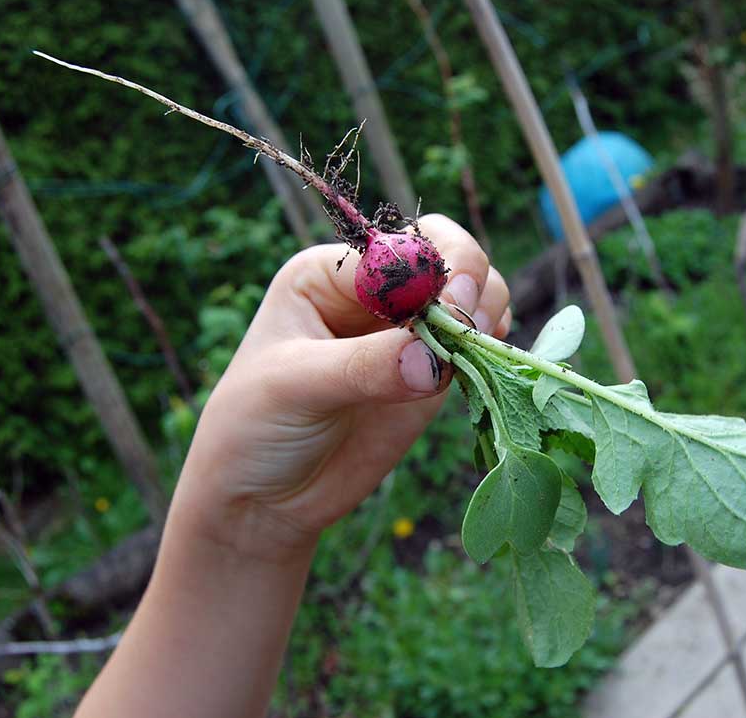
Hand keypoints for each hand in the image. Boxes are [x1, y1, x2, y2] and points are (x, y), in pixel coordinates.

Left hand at [175, 214, 509, 560]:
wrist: (262, 498)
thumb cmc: (253, 427)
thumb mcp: (293, 387)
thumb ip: (362, 368)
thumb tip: (432, 361)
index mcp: (331, 274)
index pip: (399, 248)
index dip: (435, 268)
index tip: (453, 308)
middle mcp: (375, 293)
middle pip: (450, 257)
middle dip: (472, 282)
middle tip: (475, 326)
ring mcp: (409, 334)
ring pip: (475, 298)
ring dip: (488, 315)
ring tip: (476, 352)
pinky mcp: (432, 377)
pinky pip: (477, 350)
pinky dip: (492, 354)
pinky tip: (485, 370)